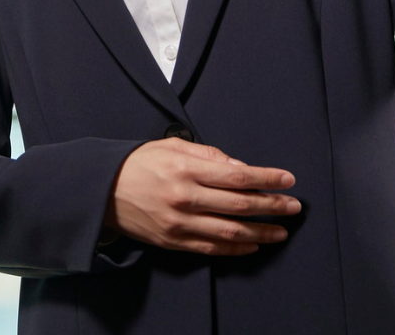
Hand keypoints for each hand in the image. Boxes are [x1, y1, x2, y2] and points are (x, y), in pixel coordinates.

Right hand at [104, 138, 299, 255]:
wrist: (102, 190)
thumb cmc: (138, 164)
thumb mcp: (172, 146)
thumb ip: (209, 155)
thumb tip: (241, 168)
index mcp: (186, 170)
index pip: (238, 176)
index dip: (268, 178)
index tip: (288, 179)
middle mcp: (185, 198)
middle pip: (241, 205)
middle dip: (273, 206)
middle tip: (293, 206)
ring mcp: (180, 223)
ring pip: (231, 232)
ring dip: (261, 232)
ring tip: (281, 231)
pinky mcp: (174, 241)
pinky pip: (212, 248)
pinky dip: (236, 248)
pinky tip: (252, 244)